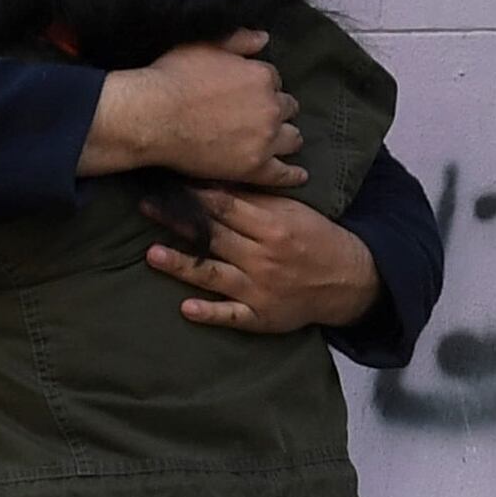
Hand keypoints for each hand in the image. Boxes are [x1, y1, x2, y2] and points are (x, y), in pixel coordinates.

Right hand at [82, 32, 301, 187]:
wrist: (153, 116)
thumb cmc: (173, 76)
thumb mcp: (204, 45)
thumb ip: (238, 40)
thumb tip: (264, 38)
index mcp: (262, 77)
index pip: (273, 81)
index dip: (261, 86)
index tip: (248, 93)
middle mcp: (271, 108)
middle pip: (287, 108)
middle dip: (276, 109)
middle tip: (260, 116)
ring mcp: (265, 140)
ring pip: (291, 138)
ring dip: (286, 136)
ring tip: (280, 140)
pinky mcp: (254, 168)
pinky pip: (282, 174)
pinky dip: (293, 175)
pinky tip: (299, 175)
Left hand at [146, 187, 383, 334]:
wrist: (348, 280)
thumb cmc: (316, 239)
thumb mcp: (293, 211)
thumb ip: (256, 199)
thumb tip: (217, 180)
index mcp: (273, 227)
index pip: (226, 207)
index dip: (196, 194)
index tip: (169, 183)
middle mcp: (264, 258)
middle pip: (214, 236)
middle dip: (178, 221)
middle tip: (146, 207)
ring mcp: (261, 289)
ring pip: (215, 275)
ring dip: (182, 265)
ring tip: (152, 254)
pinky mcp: (261, 316)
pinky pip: (232, 315)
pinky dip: (210, 312)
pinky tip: (187, 308)